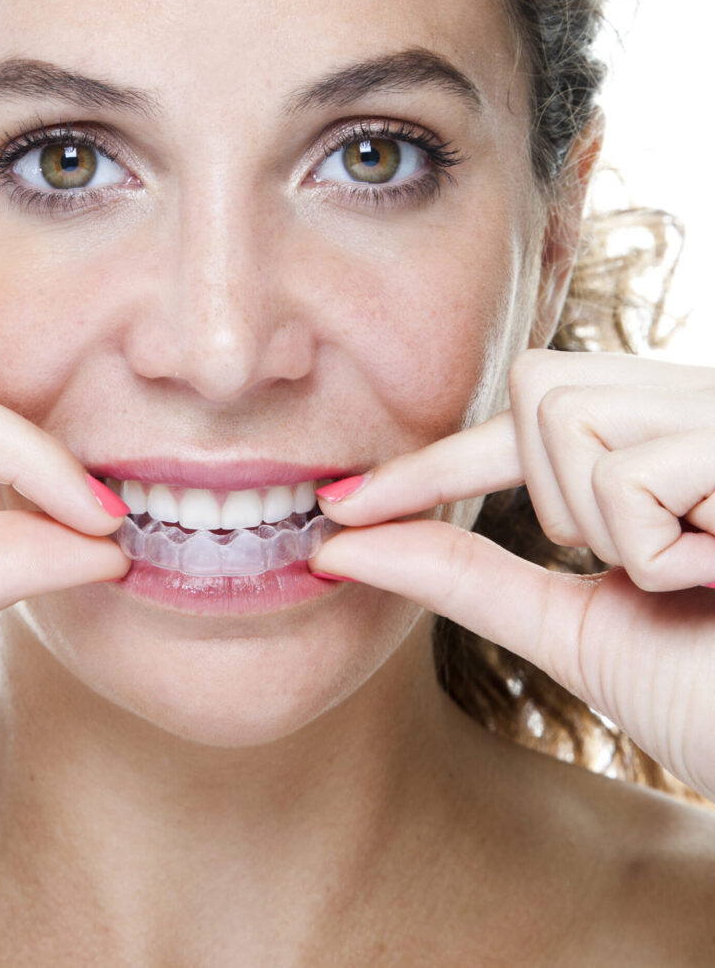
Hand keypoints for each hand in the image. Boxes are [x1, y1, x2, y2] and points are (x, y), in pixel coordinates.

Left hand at [311, 349, 714, 798]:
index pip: (521, 419)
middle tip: (638, 564)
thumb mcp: (580, 628)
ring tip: (696, 572)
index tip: (334, 504)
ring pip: (569, 415)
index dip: (428, 463)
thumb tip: (343, 543)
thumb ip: (474, 578)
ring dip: (608, 528)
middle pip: (537, 384)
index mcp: (664, 439)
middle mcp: (702, 402)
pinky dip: (656, 552)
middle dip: (550, 491)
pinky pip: (631, 472)